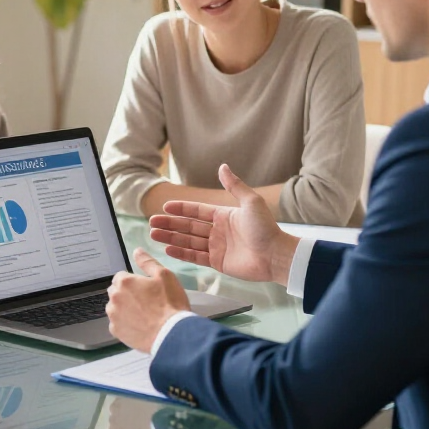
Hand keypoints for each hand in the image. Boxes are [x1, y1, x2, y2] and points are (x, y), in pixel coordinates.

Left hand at [106, 248, 189, 352]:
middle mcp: (114, 298)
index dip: (134, 282)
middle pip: (116, 292)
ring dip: (124, 308)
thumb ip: (147, 262)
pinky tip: (139, 326)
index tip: (145, 289)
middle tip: (145, 302)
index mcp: (124, 282)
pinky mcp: (116, 332)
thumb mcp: (164, 275)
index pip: (121, 277)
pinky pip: (117, 324)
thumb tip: (136, 251)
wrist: (171, 334)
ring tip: (143, 315)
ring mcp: (113, 316)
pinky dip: (125, 324)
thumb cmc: (170, 303)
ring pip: (115, 308)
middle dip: (127, 294)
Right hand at [149, 164, 297, 284]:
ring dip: (171, 237)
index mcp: (223, 215)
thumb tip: (223, 166)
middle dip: (170, 224)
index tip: (165, 206)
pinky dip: (181, 253)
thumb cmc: (266, 228)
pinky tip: (168, 249)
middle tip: (152, 222)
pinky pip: (195, 256)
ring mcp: (217, 247)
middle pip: (188, 226)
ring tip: (154, 234)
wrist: (276, 255)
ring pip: (188, 241)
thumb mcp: (251, 202)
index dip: (181, 209)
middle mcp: (218, 231)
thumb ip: (234, 185)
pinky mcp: (218, 262)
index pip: (196, 211)